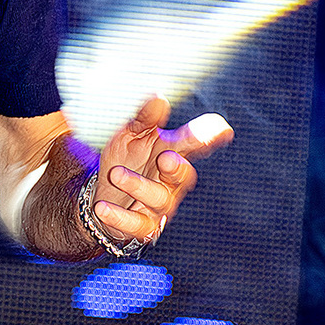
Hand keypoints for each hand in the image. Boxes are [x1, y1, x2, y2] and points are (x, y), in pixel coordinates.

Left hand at [92, 94, 232, 247]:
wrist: (104, 197)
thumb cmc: (126, 161)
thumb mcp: (130, 136)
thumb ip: (143, 119)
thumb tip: (158, 97)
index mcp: (172, 154)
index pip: (196, 145)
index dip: (210, 138)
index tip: (221, 130)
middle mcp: (171, 182)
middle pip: (183, 176)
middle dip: (177, 168)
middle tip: (165, 157)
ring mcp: (158, 206)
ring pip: (157, 199)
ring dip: (137, 186)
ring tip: (116, 174)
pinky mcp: (142, 227)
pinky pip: (135, 225)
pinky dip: (118, 216)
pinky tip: (103, 207)